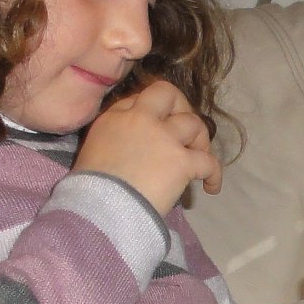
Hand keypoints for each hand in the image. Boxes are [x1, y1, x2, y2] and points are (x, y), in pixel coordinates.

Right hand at [73, 80, 221, 215]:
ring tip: (199, 158)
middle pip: (167, 93)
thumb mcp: (90, 153)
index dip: (151, 112)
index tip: (156, 128)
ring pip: (194, 123)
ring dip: (201, 139)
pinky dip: (214, 174)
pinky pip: (209, 161)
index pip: (138, 99)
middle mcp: (140, 119)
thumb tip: (131, 150)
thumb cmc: (89, 190)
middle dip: (180, 105)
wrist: (101, 210)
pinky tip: (211, 187)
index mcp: (113, 118)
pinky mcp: (181, 161)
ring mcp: (164, 138)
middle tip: (183, 129)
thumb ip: (111, 141)